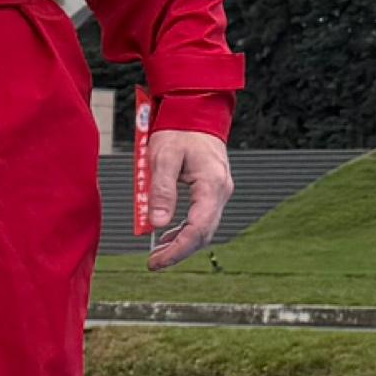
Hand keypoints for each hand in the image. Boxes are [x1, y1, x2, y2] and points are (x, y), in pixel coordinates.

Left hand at [141, 129, 234, 265]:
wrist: (196, 111)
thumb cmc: (179, 130)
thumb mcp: (163, 158)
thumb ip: (162, 191)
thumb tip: (158, 224)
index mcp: (211, 185)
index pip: (198, 229)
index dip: (177, 250)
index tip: (157, 262)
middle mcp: (221, 191)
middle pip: (203, 234)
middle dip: (178, 252)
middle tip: (154, 263)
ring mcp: (219, 191)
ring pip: (204, 229)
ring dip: (181, 243)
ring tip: (157, 254)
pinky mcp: (212, 190)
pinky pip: (201, 218)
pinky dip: (184, 231)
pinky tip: (167, 236)